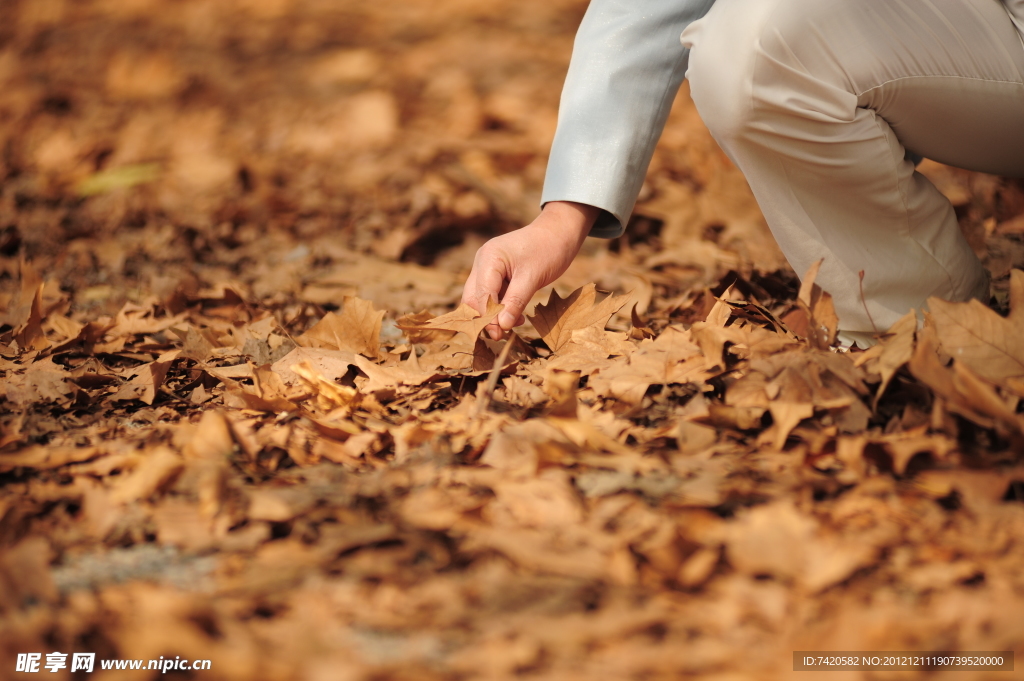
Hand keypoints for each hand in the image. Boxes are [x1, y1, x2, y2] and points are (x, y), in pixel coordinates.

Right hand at [462, 201, 598, 339]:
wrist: (559, 233)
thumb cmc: (548, 250)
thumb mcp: (533, 277)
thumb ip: (516, 302)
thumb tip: (502, 326)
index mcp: (489, 258)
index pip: (480, 294)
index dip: (487, 317)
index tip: (498, 334)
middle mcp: (483, 262)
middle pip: (473, 298)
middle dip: (485, 318)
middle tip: (501, 335)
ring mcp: (487, 268)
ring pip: (481, 299)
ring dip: (494, 315)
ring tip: (514, 324)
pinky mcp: (496, 275)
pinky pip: (493, 296)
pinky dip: (501, 308)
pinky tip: (516, 316)